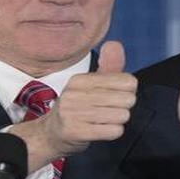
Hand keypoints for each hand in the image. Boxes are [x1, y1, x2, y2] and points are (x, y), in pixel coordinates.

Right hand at [9, 40, 136, 170]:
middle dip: (124, 108)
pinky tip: (100, 130)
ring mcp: (73, 113)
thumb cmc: (77, 108)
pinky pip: (113, 131)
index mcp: (80, 80)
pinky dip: (112, 132)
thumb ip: (109, 67)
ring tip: (102, 121)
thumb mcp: (90, 85)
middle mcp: (75, 94)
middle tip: (108, 111)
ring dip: (117, 121)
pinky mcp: (76, 131)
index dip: (128, 92)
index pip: (128, 81)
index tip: (114, 97)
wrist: (51, 134)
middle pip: (128, 100)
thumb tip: (115, 44)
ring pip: (122, 116)